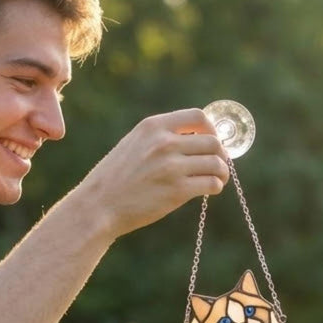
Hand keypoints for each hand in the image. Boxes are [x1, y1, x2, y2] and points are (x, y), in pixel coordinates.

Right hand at [80, 109, 229, 238]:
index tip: (211, 142)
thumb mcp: (134, 144)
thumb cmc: (116, 179)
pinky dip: (216, 186)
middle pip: (212, 142)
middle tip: (218, 165)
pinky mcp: (177, 191)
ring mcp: (171, 167)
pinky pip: (211, 183)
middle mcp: (164, 143)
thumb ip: (160, 138)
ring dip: (222, 172)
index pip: (198, 117)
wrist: (100, 205)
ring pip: (216, 163)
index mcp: (153, 126)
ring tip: (218, 179)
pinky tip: (211, 190)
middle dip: (221, 154)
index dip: (212, 130)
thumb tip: (194, 140)